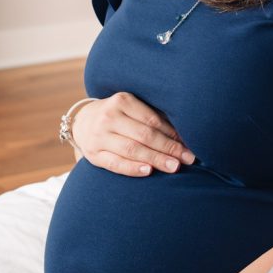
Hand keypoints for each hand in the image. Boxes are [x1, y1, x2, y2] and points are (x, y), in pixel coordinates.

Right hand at [73, 92, 194, 176]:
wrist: (83, 122)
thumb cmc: (118, 115)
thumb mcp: (131, 108)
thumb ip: (153, 118)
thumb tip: (183, 135)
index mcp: (122, 101)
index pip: (151, 119)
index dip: (171, 133)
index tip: (189, 144)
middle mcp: (109, 117)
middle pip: (144, 135)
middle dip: (168, 148)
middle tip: (188, 158)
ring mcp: (99, 137)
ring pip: (131, 150)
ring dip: (155, 159)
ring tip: (174, 167)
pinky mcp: (94, 155)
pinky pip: (115, 164)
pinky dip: (133, 168)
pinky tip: (149, 171)